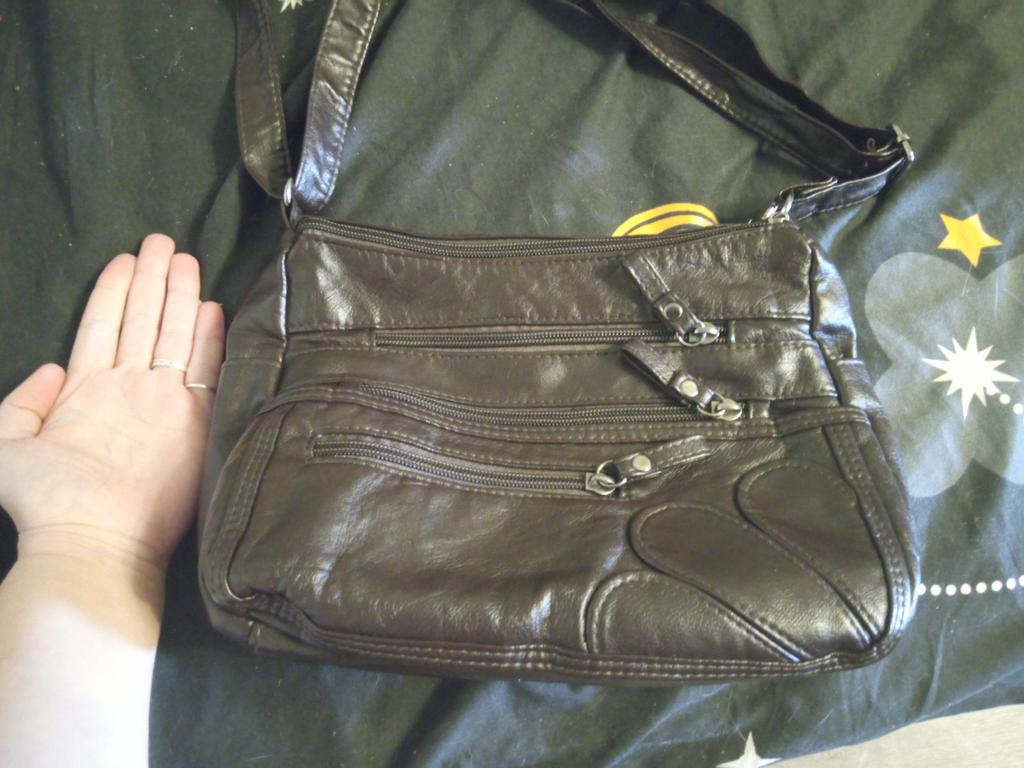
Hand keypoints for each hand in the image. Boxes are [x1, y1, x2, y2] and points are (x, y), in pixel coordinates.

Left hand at [0, 234, 224, 568]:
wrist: (95, 541)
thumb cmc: (46, 501)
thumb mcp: (6, 447)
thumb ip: (19, 403)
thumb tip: (49, 367)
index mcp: (87, 390)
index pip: (104, 326)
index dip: (113, 290)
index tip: (126, 258)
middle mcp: (129, 389)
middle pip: (143, 321)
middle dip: (154, 280)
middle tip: (164, 241)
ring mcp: (163, 402)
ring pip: (173, 335)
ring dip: (180, 297)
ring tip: (185, 259)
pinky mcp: (194, 420)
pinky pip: (204, 369)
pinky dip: (210, 339)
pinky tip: (213, 309)